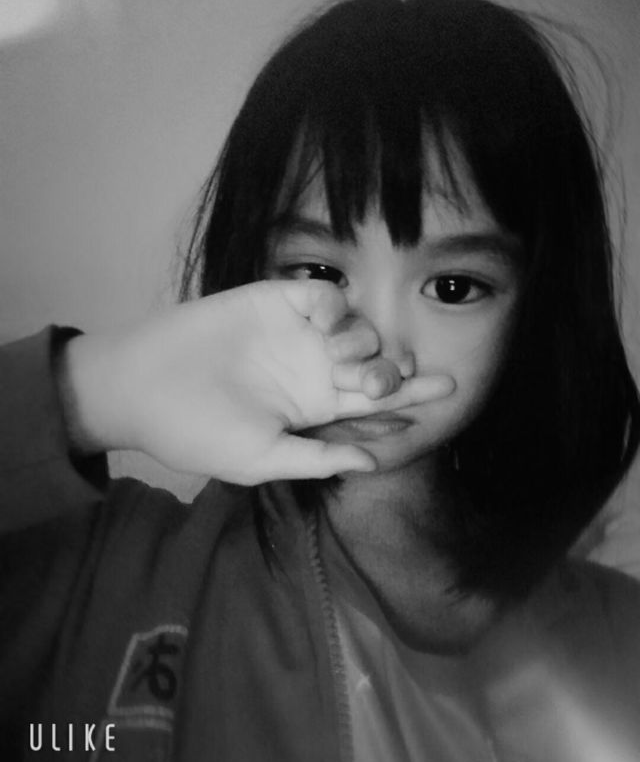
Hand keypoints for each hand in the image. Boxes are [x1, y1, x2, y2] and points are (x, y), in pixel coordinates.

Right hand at [63, 281, 453, 483]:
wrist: (142, 387)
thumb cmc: (196, 432)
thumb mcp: (261, 458)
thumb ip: (318, 458)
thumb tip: (375, 463)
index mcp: (313, 410)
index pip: (372, 406)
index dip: (408, 400)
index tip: (445, 395)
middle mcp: (312, 370)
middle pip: (376, 365)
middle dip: (404, 370)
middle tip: (417, 376)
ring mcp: (296, 335)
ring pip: (358, 331)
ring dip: (366, 343)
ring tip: (344, 361)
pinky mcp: (275, 302)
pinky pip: (324, 298)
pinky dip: (337, 307)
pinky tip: (328, 325)